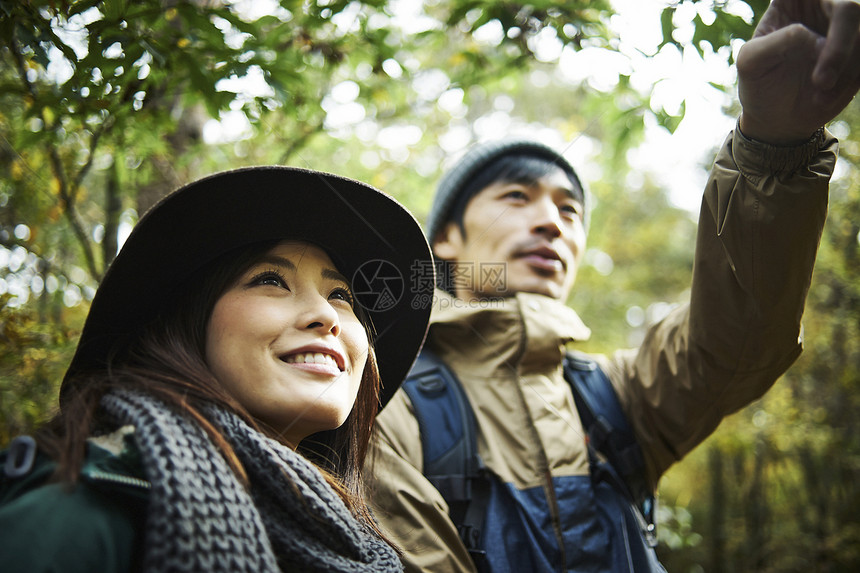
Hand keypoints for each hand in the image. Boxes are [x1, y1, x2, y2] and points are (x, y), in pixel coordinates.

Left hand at [737, 0, 859, 144]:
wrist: (777, 117)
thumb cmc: (759, 84)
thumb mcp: (751, 63)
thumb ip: (776, 42)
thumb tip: (810, 35)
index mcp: (794, 0)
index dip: (826, 14)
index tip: (814, 45)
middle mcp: (824, 7)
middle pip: (850, 8)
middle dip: (839, 49)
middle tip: (821, 82)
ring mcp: (845, 29)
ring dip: (844, 71)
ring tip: (817, 98)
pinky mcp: (859, 50)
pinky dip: (850, 82)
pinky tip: (825, 100)